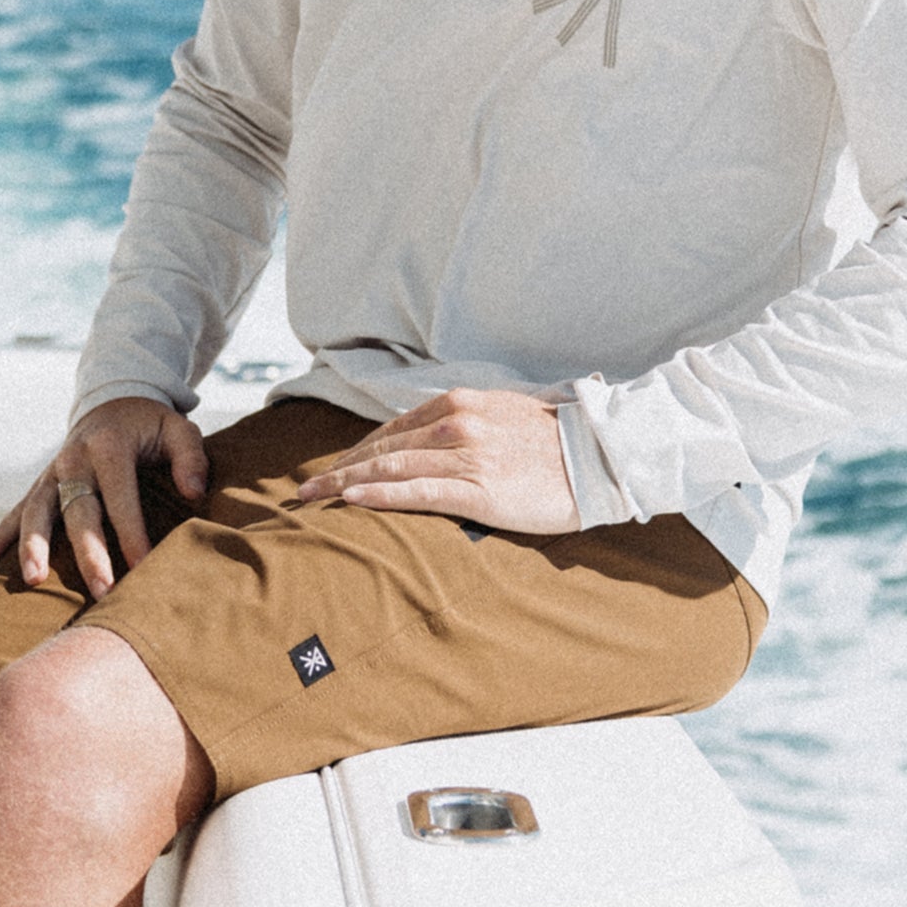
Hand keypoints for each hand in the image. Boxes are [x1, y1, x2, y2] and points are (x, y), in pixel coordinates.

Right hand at [0, 397, 208, 599]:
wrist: (114, 400)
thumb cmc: (151, 425)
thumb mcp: (179, 428)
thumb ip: (190, 456)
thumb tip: (192, 491)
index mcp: (109, 444)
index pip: (120, 495)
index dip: (131, 532)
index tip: (142, 567)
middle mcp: (74, 458)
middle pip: (78, 509)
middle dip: (88, 551)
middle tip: (101, 590)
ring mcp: (53, 471)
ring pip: (38, 510)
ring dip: (33, 545)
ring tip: (34, 579)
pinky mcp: (42, 483)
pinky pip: (18, 509)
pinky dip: (0, 534)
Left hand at [297, 387, 580, 535]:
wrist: (600, 457)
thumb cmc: (556, 443)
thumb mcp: (503, 415)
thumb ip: (466, 423)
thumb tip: (437, 436)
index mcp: (459, 405)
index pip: (393, 429)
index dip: (358, 451)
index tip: (334, 468)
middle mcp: (455, 425)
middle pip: (382, 448)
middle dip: (339, 468)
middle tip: (306, 488)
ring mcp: (464, 456)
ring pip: (389, 468)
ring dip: (344, 483)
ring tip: (312, 498)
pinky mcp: (477, 490)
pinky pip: (416, 492)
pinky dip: (378, 495)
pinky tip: (351, 501)